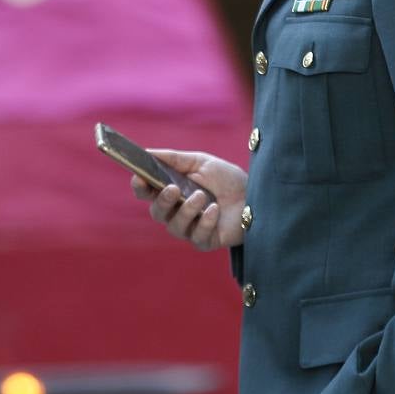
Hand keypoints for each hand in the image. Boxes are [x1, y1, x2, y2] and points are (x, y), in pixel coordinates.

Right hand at [131, 150, 247, 250]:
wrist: (255, 195)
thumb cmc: (227, 178)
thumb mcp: (201, 162)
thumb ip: (174, 159)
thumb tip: (147, 153)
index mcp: (171, 191)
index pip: (146, 192)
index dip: (139, 186)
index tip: (139, 178)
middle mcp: (176, 212)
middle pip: (156, 212)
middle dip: (162, 201)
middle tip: (174, 189)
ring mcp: (190, 228)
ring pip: (174, 226)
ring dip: (186, 210)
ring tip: (202, 196)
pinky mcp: (205, 241)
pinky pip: (196, 237)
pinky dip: (204, 222)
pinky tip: (214, 209)